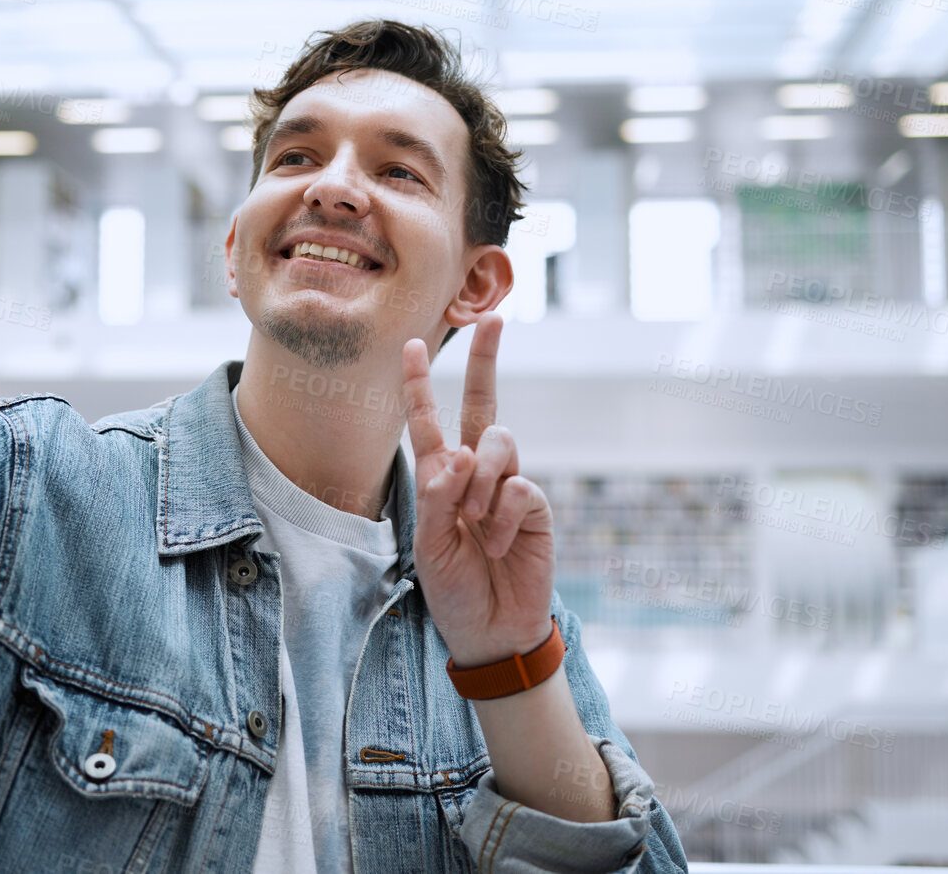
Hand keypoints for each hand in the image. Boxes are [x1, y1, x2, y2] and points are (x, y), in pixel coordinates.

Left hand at [402, 313, 554, 670]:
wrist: (491, 629)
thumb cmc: (453, 587)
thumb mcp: (426, 545)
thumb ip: (436, 498)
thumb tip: (460, 455)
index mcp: (440, 476)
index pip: (428, 420)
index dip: (420, 382)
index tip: (413, 344)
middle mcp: (475, 471)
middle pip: (483, 403)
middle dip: (487, 359)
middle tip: (494, 318)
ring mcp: (507, 485)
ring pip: (497, 443)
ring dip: (480, 483)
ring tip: (475, 526)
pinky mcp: (534, 505)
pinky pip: (518, 486)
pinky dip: (501, 516)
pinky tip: (498, 544)